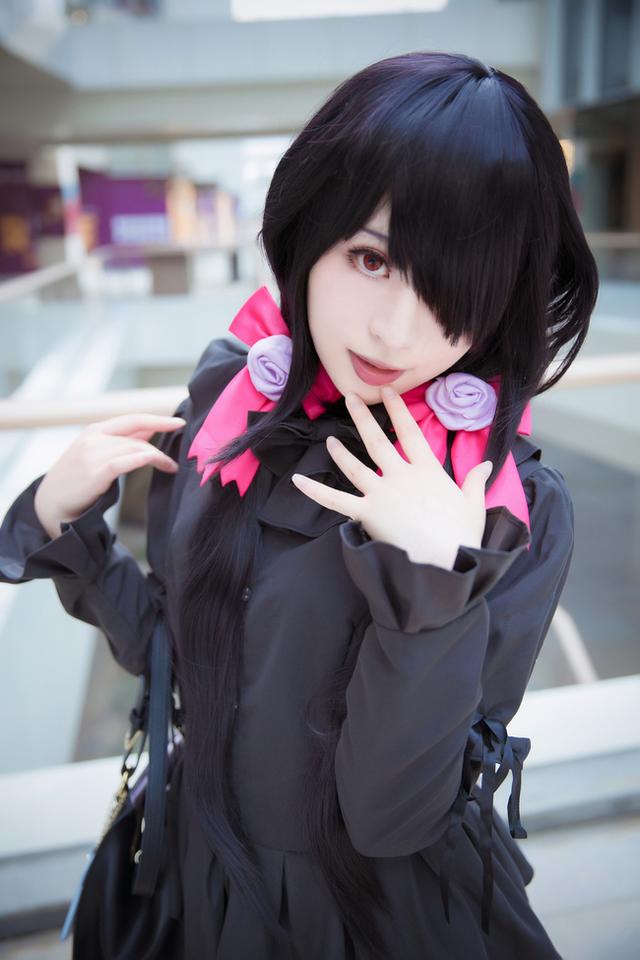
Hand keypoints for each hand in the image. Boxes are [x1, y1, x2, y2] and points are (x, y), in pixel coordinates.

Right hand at [34, 413, 185, 539]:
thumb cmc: (77, 479)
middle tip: (175, 457)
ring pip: (135, 449)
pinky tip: (159, 463)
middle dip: (160, 445)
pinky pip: (126, 461)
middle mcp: (93, 438)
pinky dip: (146, 459)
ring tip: (170, 467)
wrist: (50, 504)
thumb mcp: (96, 452)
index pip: (133, 419)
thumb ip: (121, 441)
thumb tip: (150, 428)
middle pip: (137, 437)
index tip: (179, 422)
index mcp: (94, 430)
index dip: (158, 419)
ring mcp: (92, 454)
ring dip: (158, 458)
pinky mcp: (95, 471)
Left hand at [290, 385, 491, 569]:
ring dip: (340, 451)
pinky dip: (315, 491)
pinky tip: (297, 480)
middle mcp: (401, 476)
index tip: (388, 393)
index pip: (411, 433)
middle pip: (377, 441)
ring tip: (329, 439)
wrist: (443, 562)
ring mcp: (381, 493)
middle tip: (350, 398)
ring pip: (354, 466)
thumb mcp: (474, 504)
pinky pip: (335, 500)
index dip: (398, 410)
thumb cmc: (461, 535)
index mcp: (428, 471)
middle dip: (363, 417)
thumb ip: (476, 480)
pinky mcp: (366, 514)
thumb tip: (486, 464)